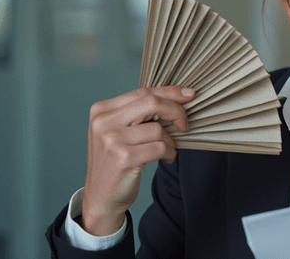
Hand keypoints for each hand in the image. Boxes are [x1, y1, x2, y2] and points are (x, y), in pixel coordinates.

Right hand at [80, 86, 192, 235]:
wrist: (101, 198)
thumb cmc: (115, 161)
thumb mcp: (118, 131)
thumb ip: (138, 112)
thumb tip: (178, 95)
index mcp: (102, 110)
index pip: (143, 91)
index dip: (169, 92)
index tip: (189, 94)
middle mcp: (103, 122)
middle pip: (152, 103)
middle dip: (176, 111)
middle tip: (184, 125)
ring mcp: (111, 140)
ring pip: (158, 129)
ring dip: (170, 141)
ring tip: (166, 150)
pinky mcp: (123, 158)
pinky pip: (160, 147)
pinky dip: (169, 152)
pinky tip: (165, 158)